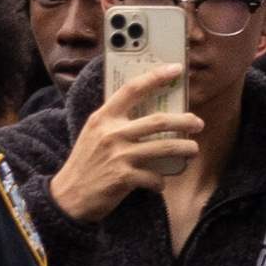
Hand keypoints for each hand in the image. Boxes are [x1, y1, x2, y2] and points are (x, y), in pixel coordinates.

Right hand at [46, 65, 203, 222]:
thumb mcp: (94, 134)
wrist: (67, 196)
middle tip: (198, 123)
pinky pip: (155, 176)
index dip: (156, 77)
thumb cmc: (85, 163)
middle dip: (185, 121)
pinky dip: (161, 181)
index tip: (176, 68)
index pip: (132, 89)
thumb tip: (149, 112)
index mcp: (103, 118)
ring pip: (165, 147)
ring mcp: (119, 155)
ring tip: (193, 149)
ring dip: (185, 148)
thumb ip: (115, 122)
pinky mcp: (124, 177)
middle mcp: (112, 133)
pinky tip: (160, 182)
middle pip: (159, 121)